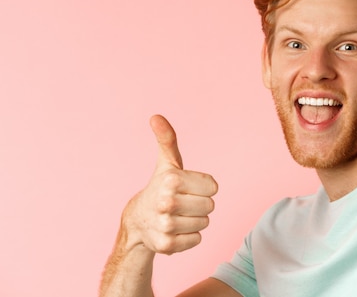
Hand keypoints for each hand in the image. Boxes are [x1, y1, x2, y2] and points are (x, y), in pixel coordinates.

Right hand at [123, 115, 217, 254]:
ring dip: (194, 221)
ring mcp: (166, 226)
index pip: (213, 187)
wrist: (137, 221)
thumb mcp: (167, 162)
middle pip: (210, 206)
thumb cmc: (160, 187)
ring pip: (204, 224)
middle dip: (199, 204)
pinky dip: (188, 237)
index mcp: (172, 180)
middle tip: (181, 202)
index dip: (203, 188)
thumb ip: (167, 139)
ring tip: (177, 216)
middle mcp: (167, 203)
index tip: (187, 188)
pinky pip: (197, 240)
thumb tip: (156, 116)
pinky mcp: (166, 246)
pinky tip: (174, 230)